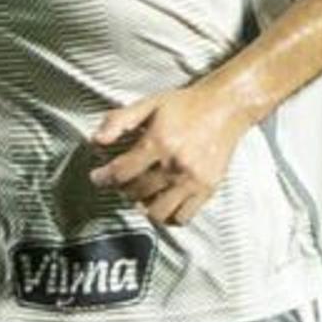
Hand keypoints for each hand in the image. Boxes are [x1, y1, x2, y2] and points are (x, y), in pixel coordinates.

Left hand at [90, 83, 249, 227]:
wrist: (225, 107)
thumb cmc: (186, 105)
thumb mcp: (149, 104)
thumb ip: (120, 120)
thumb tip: (96, 140)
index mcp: (160, 142)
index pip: (122, 172)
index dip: (104, 178)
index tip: (98, 177)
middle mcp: (176, 165)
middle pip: (137, 193)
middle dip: (123, 189)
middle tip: (122, 182)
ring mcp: (193, 180)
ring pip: (158, 212)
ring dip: (144, 206)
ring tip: (142, 194)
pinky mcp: (207, 189)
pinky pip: (182, 217)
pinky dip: (168, 217)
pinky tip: (162, 203)